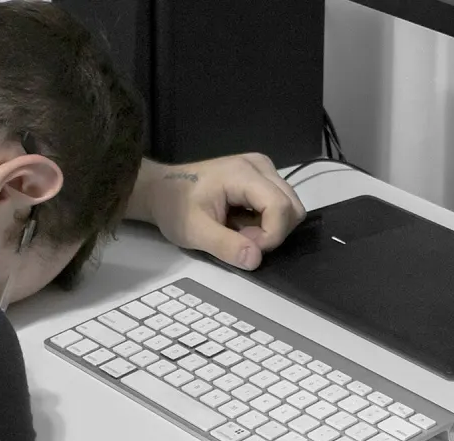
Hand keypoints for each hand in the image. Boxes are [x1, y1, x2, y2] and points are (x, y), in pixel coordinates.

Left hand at [129, 154, 306, 269]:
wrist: (161, 191)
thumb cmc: (174, 207)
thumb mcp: (194, 232)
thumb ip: (226, 246)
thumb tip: (255, 260)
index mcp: (243, 173)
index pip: (280, 207)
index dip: (271, 236)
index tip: (246, 247)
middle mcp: (260, 166)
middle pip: (292, 207)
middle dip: (273, 233)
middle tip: (241, 239)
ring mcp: (263, 170)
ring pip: (290, 208)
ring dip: (270, 229)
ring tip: (240, 231)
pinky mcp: (262, 179)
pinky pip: (280, 206)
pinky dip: (266, 223)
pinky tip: (242, 223)